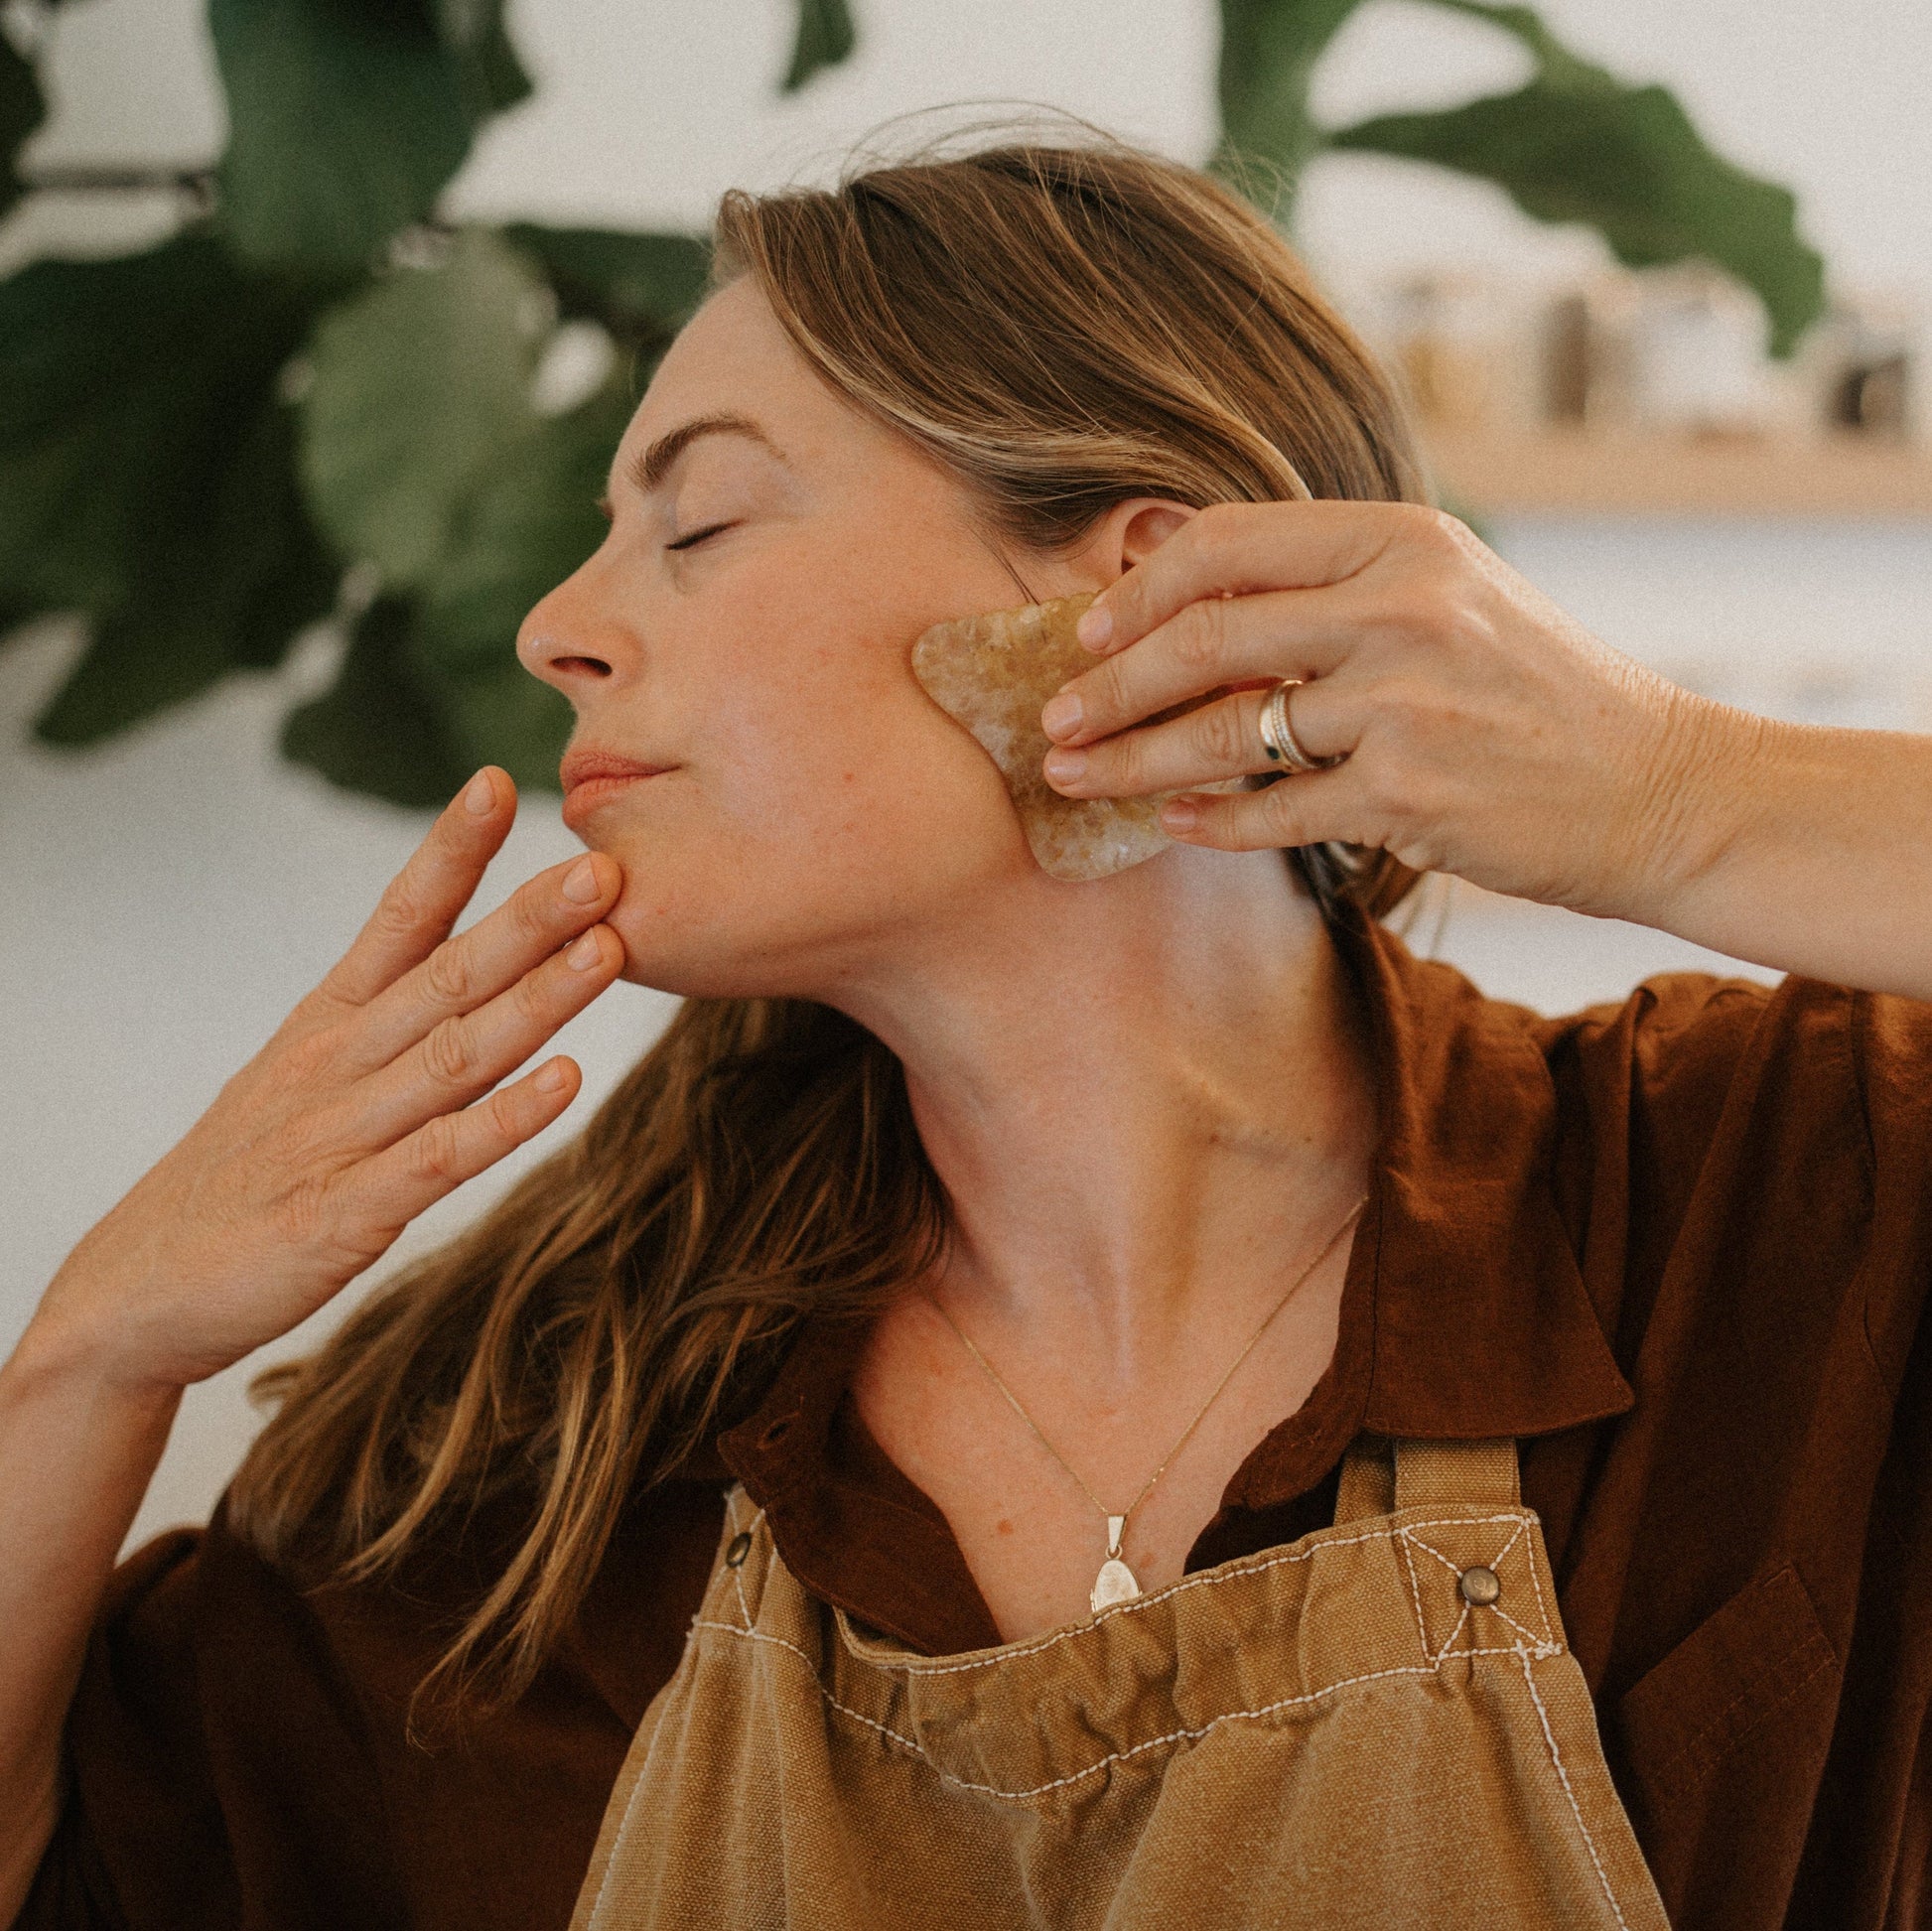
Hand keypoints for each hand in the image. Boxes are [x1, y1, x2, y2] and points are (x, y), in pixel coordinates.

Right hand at [29, 768, 625, 1391]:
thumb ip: (387, 1020)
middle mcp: (339, 1065)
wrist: (137, 1291)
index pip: (396, 919)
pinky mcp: (346, 1214)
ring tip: (605, 948)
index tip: (498, 783)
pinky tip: (565, 1083)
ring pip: (457, 1054)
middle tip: (603, 865)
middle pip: (447, 977)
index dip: (448, 851)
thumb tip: (477, 964)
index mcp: (328, 1023)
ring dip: (537, 1000)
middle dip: (529, 918)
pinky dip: (505, 1121)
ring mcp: (342, 1137)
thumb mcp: (305, 1074)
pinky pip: (441, 1158)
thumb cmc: (240, 1177)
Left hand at [1038, 502, 1737, 922]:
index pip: (1230, 544)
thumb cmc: (1540, 694)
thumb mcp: (1455, 600)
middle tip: (1051, 719)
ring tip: (1076, 779)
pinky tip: (1173, 825)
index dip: (1140, 590)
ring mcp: (1405, 702)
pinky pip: (1272, 810)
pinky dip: (1211, 821)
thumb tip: (1190, 594)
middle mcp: (1402, 607)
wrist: (1662, 786)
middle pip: (1206, 637)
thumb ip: (1338, 589)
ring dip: (1132, 761)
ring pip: (1223, 729)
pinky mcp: (1409, 793)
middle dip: (1109, 683)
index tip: (1086, 632)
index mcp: (1404, 540)